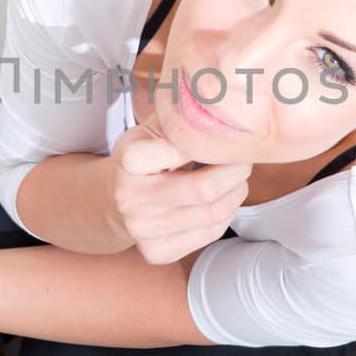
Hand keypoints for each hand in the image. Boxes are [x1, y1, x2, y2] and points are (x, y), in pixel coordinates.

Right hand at [105, 121, 251, 265]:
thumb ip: (183, 117)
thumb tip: (224, 103)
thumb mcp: (153, 127)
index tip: (226, 140)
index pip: (187, 149)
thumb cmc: (144, 157)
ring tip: (236, 180)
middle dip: (236, 172)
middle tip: (243, 161)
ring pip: (213, 214)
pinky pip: (209, 234)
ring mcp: (141, 229)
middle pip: (205, 189)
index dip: (217, 145)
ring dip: (236, 194)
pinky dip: (225, 216)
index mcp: (128, 158)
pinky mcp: (155, 252)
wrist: (112, 199)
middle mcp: (129, 197)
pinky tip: (221, 201)